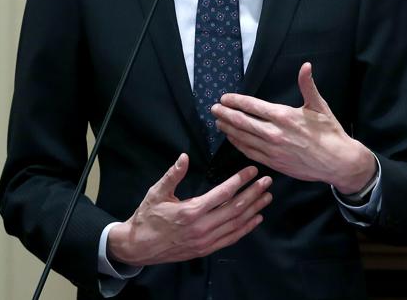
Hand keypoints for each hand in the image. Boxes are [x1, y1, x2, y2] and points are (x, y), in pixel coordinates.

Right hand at [106, 153, 271, 266]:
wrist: (138, 247)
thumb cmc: (147, 217)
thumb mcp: (156, 192)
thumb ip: (173, 175)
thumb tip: (184, 157)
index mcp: (191, 211)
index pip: (222, 193)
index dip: (240, 181)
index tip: (252, 171)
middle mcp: (202, 228)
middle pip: (235, 209)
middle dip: (253, 193)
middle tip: (267, 181)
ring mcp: (205, 241)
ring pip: (236, 224)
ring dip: (254, 210)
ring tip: (267, 197)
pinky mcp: (205, 250)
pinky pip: (231, 238)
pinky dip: (245, 228)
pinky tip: (256, 218)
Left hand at [211, 62, 375, 193]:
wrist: (337, 162)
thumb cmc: (329, 132)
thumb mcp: (319, 106)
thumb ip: (308, 85)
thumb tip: (305, 65)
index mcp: (283, 116)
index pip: (252, 106)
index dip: (235, 101)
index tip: (224, 98)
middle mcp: (274, 133)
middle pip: (242, 122)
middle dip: (225, 114)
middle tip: (214, 109)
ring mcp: (272, 150)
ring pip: (243, 138)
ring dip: (228, 129)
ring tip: (218, 123)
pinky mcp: (274, 163)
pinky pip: (250, 152)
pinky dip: (238, 144)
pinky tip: (232, 139)